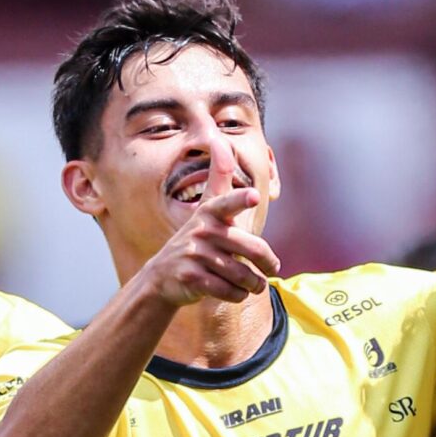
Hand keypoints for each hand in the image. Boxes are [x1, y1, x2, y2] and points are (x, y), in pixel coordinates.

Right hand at [144, 149, 278, 308]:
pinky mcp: (191, 278)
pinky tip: (237, 293)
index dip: (241, 199)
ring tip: (254, 284)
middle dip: (266, 263)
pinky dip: (237, 295)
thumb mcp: (206, 208)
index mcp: (210, 213)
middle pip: (248, 248)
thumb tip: (220, 141)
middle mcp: (201, 231)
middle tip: (272, 270)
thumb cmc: (197, 240)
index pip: (227, 203)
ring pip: (240, 273)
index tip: (254, 195)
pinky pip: (228, 290)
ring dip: (252, 283)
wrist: (164, 277)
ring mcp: (194, 255)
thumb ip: (219, 180)